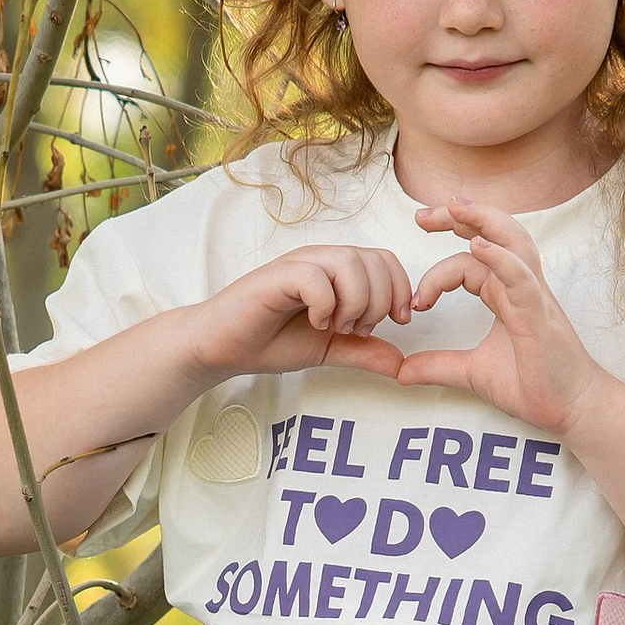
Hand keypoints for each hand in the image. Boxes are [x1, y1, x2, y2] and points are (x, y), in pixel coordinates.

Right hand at [189, 242, 416, 380]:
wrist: (223, 349)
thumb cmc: (270, 342)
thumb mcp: (329, 349)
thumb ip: (364, 352)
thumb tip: (402, 364)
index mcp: (336, 271)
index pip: (385, 260)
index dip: (400, 290)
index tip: (396, 323)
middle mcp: (320, 260)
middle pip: (374, 260)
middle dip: (379, 301)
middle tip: (358, 330)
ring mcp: (298, 265)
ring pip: (349, 263)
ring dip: (354, 301)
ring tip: (336, 327)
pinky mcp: (277, 276)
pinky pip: (316, 278)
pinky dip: (324, 304)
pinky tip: (314, 322)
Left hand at [393, 199, 604, 440]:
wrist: (571, 409)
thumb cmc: (535, 385)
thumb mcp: (473, 373)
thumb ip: (438, 366)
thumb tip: (400, 371)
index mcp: (504, 294)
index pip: (467, 261)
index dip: (437, 274)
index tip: (417, 304)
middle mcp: (519, 286)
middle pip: (491, 233)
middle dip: (456, 218)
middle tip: (420, 214)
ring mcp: (532, 296)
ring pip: (512, 242)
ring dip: (483, 220)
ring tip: (454, 207)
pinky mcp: (539, 315)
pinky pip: (521, 277)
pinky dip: (500, 258)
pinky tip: (478, 245)